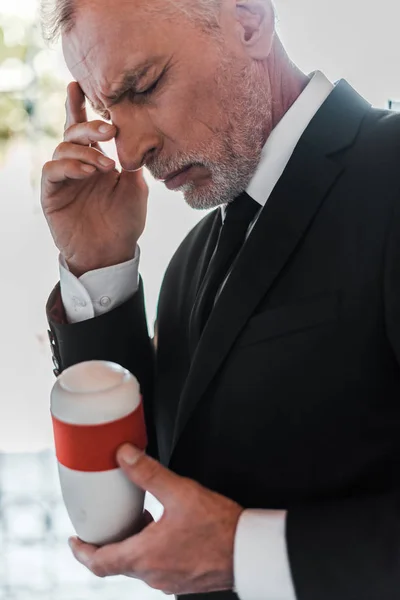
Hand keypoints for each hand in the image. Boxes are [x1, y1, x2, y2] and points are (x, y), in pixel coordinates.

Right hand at [41, 82, 147, 276]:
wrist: (110, 253)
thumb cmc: (124, 221)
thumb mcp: (136, 187)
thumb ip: (131, 160)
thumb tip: (132, 133)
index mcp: (96, 159)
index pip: (87, 128)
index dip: (81, 106)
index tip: (80, 84)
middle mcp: (77, 164)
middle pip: (74, 132)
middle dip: (90, 125)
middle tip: (109, 129)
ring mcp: (63, 178)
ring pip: (63, 147)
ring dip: (85, 151)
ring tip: (105, 166)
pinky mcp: (52, 193)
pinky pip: (53, 170)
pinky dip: (69, 166)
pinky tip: (87, 172)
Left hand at [68, 444, 243, 595]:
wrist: (249, 551)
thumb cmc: (219, 527)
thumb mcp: (180, 492)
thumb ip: (148, 473)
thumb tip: (124, 455)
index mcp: (145, 556)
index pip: (99, 562)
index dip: (82, 551)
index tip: (75, 540)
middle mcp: (153, 574)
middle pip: (116, 563)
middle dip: (108, 542)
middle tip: (106, 523)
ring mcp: (168, 580)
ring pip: (137, 565)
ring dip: (131, 545)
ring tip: (137, 520)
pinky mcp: (182, 580)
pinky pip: (155, 567)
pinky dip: (149, 550)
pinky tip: (163, 530)